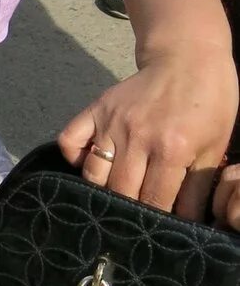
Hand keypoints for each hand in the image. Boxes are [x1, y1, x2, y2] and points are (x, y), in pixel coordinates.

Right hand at [58, 49, 239, 218]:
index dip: (156, 221)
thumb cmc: (210, 102)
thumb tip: (185, 222)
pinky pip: (70, 140)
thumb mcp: (215, 146)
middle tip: (135, 216)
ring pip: (94, 175)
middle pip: (121, 192)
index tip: (157, 228)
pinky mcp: (96, 109)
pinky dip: (75, 158)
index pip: (154, 201)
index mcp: (171, 149)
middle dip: (129, 211)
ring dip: (103, 191)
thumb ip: (198, 187)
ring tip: (116, 195)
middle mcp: (137, 137)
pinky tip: (91, 164)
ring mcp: (112, 122)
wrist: (188, 57)